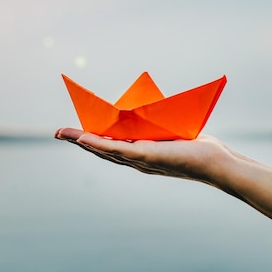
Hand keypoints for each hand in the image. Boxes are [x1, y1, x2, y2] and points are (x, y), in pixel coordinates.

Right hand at [54, 127, 235, 183]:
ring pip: (103, 151)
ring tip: (62, 133)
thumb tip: (145, 109)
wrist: (214, 161)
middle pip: (100, 151)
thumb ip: (155, 125)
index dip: (91, 141)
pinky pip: (117, 150)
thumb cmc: (197, 147)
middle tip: (57, 133)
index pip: (110, 149)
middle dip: (78, 141)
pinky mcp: (146, 157)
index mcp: (140, 156)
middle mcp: (136, 162)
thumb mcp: (170, 132)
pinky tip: (84, 137)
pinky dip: (98, 144)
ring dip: (81, 141)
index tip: (75, 133)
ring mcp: (139, 161)